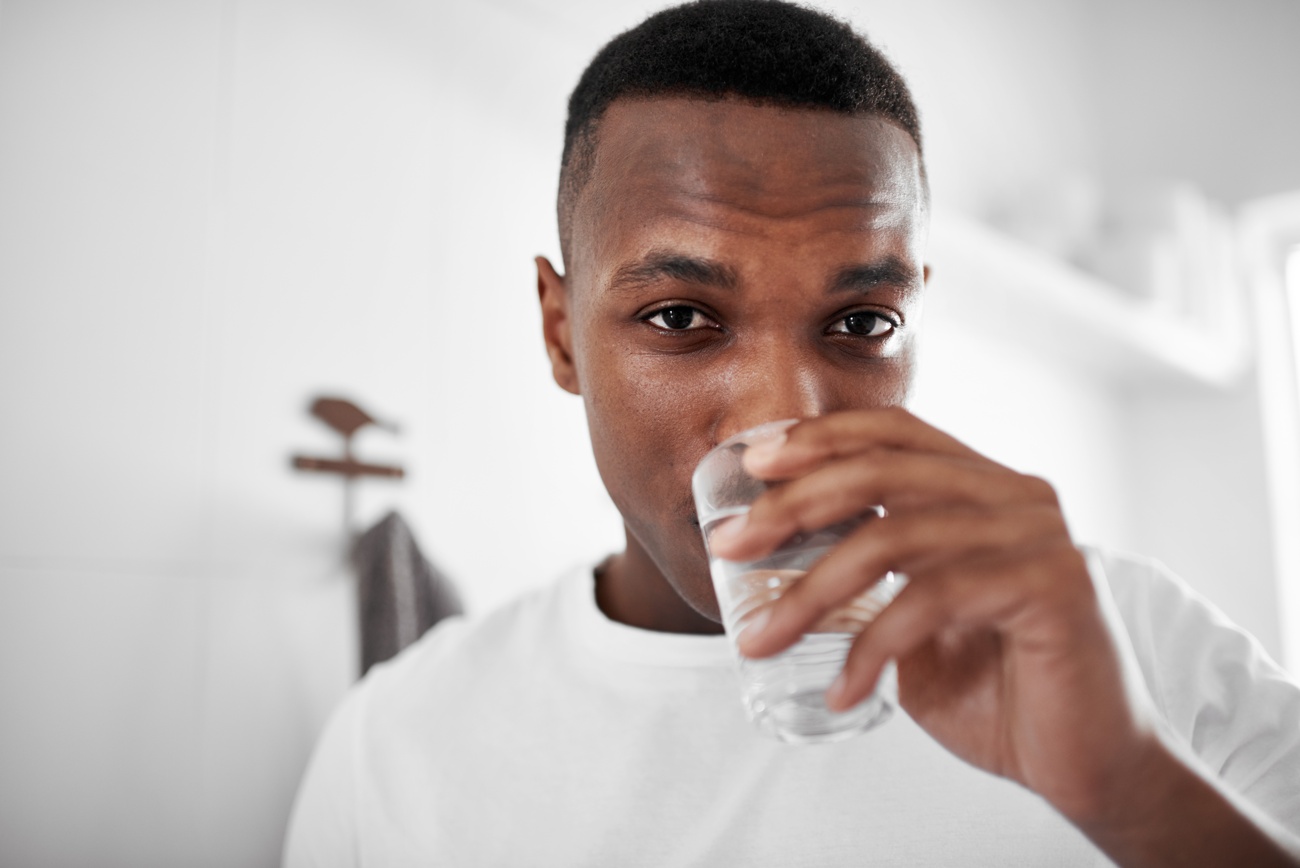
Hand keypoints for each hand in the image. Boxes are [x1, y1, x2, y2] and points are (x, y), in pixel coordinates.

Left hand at [707, 408, 1156, 824]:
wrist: (1086, 762)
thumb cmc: (995, 686)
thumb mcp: (912, 616)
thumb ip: (868, 574)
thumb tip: (771, 551)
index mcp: (983, 486)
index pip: (894, 431)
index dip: (819, 437)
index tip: (751, 464)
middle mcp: (1015, 495)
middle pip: (880, 470)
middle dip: (791, 506)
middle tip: (728, 547)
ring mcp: (1039, 535)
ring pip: (894, 536)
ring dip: (810, 592)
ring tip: (759, 640)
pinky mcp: (1054, 585)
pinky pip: (931, 599)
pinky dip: (871, 649)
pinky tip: (841, 691)